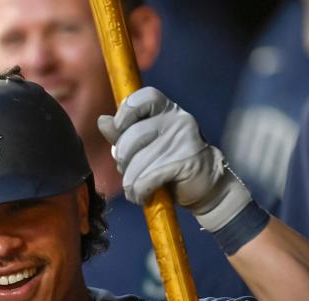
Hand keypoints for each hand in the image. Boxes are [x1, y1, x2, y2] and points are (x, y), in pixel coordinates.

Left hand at [98, 87, 250, 231]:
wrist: (205, 185)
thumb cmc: (170, 162)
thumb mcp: (145, 144)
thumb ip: (123, 132)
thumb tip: (103, 120)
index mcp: (166, 109)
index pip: (141, 97)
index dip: (125, 113)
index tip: (120, 130)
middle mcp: (177, 119)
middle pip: (131, 136)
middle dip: (122, 160)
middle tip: (128, 171)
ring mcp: (183, 138)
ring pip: (137, 163)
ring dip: (130, 183)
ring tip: (135, 189)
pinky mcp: (186, 160)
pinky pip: (147, 178)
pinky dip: (139, 192)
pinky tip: (143, 195)